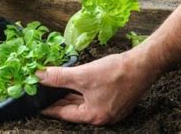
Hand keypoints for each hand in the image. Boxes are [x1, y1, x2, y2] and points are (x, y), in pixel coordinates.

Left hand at [37, 50, 159, 124]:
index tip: (36, 104)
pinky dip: (81, 91)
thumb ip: (59, 77)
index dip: (48, 107)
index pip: (64, 113)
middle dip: (57, 100)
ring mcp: (110, 109)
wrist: (143, 64)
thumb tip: (39, 76)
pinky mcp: (115, 100)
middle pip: (73, 109)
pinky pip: (91, 98)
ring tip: (54, 88)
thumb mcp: (82, 75)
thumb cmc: (116, 72)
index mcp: (93, 116)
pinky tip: (73, 83)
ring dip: (69, 95)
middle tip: (42, 94)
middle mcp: (102, 116)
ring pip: (82, 103)